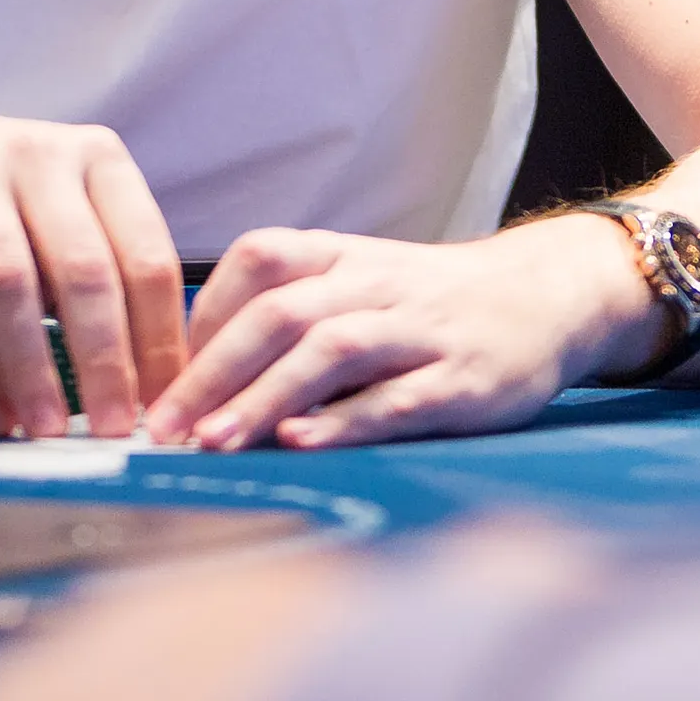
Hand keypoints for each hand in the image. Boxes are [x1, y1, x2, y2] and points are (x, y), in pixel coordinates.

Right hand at [0, 108, 185, 438]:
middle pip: (85, 269)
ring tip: (47, 431)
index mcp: (99, 158)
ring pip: (13, 285)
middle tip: (114, 429)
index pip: (146, 254)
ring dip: (34, 369)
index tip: (166, 406)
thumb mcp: (61, 208)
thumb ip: (104, 272)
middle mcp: (42, 157)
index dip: (160, 338)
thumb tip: (146, 385)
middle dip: (104, 360)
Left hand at [145, 215, 662, 450]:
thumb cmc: (426, 304)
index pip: (257, 262)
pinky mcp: (462, 380)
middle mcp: (375, 284)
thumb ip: (288, 315)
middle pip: (280, 312)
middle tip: (160, 428)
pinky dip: (344, 422)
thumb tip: (194, 372)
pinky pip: (396, 398)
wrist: (543, 296)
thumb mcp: (358, 285)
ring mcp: (421, 331)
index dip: (202, 315)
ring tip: (214, 441)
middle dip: (213, 371)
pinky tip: (301, 444)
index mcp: (341, 255)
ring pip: (331, 350)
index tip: (156, 373)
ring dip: (265, 396)